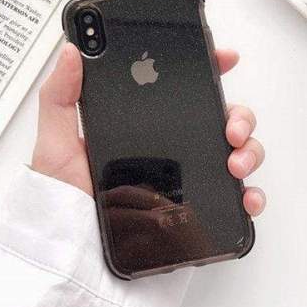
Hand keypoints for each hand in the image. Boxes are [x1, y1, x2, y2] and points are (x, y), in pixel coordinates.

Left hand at [32, 43, 265, 216]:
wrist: (79, 254)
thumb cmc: (65, 201)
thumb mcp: (56, 145)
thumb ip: (60, 98)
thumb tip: (71, 52)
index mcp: (146, 127)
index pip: (183, 91)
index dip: (208, 70)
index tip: (224, 58)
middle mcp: (172, 148)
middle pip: (220, 118)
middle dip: (238, 115)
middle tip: (230, 128)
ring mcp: (188, 177)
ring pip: (236, 151)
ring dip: (249, 150)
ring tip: (235, 162)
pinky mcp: (198, 208)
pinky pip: (235, 195)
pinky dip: (250, 192)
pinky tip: (246, 195)